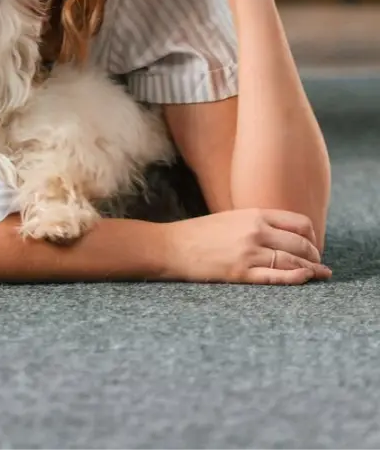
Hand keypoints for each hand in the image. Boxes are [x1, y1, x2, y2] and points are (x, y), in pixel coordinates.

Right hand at [161, 208, 330, 284]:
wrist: (173, 246)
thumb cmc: (200, 233)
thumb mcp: (231, 218)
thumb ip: (257, 223)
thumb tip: (283, 234)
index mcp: (253, 214)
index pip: (299, 223)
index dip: (311, 236)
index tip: (311, 245)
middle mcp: (255, 231)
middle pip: (301, 244)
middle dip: (314, 256)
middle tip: (317, 263)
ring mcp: (250, 253)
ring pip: (294, 261)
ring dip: (311, 269)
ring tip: (319, 274)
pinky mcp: (242, 273)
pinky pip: (278, 276)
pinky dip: (297, 278)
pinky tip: (305, 279)